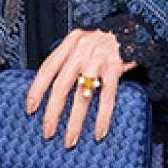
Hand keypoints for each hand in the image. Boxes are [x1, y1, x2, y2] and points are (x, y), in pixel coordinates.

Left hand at [27, 29, 134, 147]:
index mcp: (70, 43)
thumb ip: (70, 58)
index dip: (36, 90)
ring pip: (82, 97)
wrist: (136, 28)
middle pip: (61, 86)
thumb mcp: (84, 41)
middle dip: (52, 113)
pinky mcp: (115, 69)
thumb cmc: (108, 39)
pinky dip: (102, 118)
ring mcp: (98, 60)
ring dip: (75, 122)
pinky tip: (98, 132)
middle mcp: (81, 51)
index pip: (47, 68)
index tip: (30, 108)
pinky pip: (106, 98)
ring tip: (70, 139)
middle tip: (47, 131)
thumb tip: (54, 87)